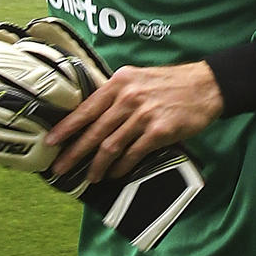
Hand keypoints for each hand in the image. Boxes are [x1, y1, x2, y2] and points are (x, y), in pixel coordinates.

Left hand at [46, 62, 222, 182]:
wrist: (204, 86)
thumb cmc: (169, 83)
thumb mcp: (137, 78)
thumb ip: (116, 94)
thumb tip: (92, 116)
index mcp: (119, 82)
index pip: (86, 108)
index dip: (66, 127)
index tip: (51, 141)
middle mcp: (128, 97)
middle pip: (94, 130)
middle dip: (74, 152)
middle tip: (60, 167)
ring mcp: (144, 114)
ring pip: (111, 145)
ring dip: (98, 165)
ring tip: (90, 176)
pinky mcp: (159, 131)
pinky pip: (133, 153)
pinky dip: (122, 166)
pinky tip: (115, 173)